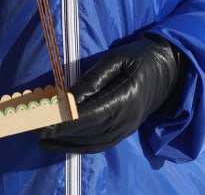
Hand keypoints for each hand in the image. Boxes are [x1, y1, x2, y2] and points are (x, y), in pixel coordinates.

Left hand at [38, 35, 183, 153]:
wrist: (170, 69)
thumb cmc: (140, 57)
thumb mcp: (117, 57)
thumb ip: (93, 77)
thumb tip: (70, 96)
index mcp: (126, 97)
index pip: (91, 115)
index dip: (65, 122)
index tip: (43, 124)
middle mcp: (127, 119)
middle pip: (89, 132)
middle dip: (60, 134)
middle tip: (35, 131)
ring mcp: (127, 129)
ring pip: (93, 143)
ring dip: (66, 144)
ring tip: (43, 140)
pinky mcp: (125, 132)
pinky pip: (100, 144)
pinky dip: (80, 146)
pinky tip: (64, 142)